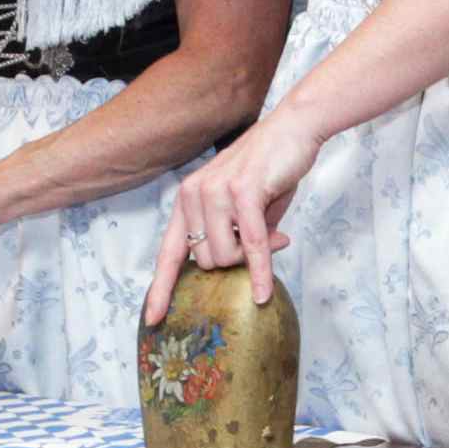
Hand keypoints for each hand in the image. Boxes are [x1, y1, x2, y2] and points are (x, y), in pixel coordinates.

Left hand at [147, 119, 318, 319]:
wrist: (294, 128)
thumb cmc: (271, 169)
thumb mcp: (246, 208)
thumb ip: (238, 238)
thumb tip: (247, 272)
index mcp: (188, 199)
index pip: (170, 252)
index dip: (161, 288)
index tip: (155, 319)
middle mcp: (194, 195)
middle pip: (206, 261)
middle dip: (235, 262)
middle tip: (261, 242)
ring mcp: (215, 193)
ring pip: (224, 256)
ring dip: (250, 258)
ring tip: (271, 233)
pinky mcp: (242, 194)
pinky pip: (251, 247)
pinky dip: (260, 271)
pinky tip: (264, 291)